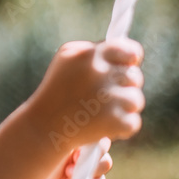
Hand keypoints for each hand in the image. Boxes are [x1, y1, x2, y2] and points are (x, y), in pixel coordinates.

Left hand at [20, 138, 112, 178]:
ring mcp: (87, 165)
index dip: (92, 140)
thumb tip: (88, 135)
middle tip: (72, 163)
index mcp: (77, 134)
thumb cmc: (35, 156)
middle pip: (104, 147)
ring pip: (105, 164)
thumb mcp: (52, 142)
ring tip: (67, 173)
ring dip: (89, 170)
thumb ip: (69, 135)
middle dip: (91, 156)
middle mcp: (84, 148)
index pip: (96, 131)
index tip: (75, 149)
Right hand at [25, 38, 144, 149]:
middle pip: (135, 77)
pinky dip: (121, 128)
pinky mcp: (114, 121)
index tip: (130, 65)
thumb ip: (95, 50)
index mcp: (89, 55)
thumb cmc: (57, 89)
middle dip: (126, 86)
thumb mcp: (67, 59)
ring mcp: (108, 98)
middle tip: (108, 94)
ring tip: (103, 112)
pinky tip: (104, 127)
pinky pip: (133, 122)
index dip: (132, 58)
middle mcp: (99, 73)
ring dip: (124, 108)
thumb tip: (130, 53)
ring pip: (136, 100)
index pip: (129, 50)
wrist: (43, 126)